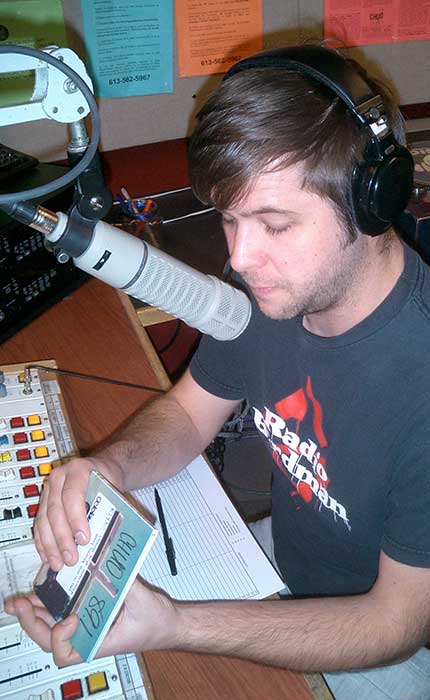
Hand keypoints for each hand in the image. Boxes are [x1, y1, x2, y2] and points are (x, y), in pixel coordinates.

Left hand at [5, 578, 177, 665]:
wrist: (168, 623)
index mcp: (97, 644)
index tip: (70, 618)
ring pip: (51, 625)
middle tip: (19, 604)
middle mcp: (87, 637)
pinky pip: (63, 610)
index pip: (65, 652)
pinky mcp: (89, 611)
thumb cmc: (156, 621)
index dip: (59, 636)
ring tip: (23, 596)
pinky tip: (47, 587)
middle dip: (31, 622)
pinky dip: (52, 601)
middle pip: (48, 639)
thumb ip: (122, 583)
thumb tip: (103, 564)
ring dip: (35, 611)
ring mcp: (85, 624)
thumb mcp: (141, 600)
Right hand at [34, 457, 96, 570]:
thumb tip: (103, 537)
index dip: (76, 518)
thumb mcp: (111, 487)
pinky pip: (39, 523)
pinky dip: (42, 542)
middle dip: (62, 538)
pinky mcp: (43, 501)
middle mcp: (59, 477)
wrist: (100, 467)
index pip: (72, 495)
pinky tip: (47, 556)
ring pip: (43, 519)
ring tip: (59, 563)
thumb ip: (106, 506)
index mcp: (78, 469)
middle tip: (71, 558)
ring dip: (50, 544)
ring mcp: (48, 489)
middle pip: (55, 510)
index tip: (84, 539)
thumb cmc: (107, 478)